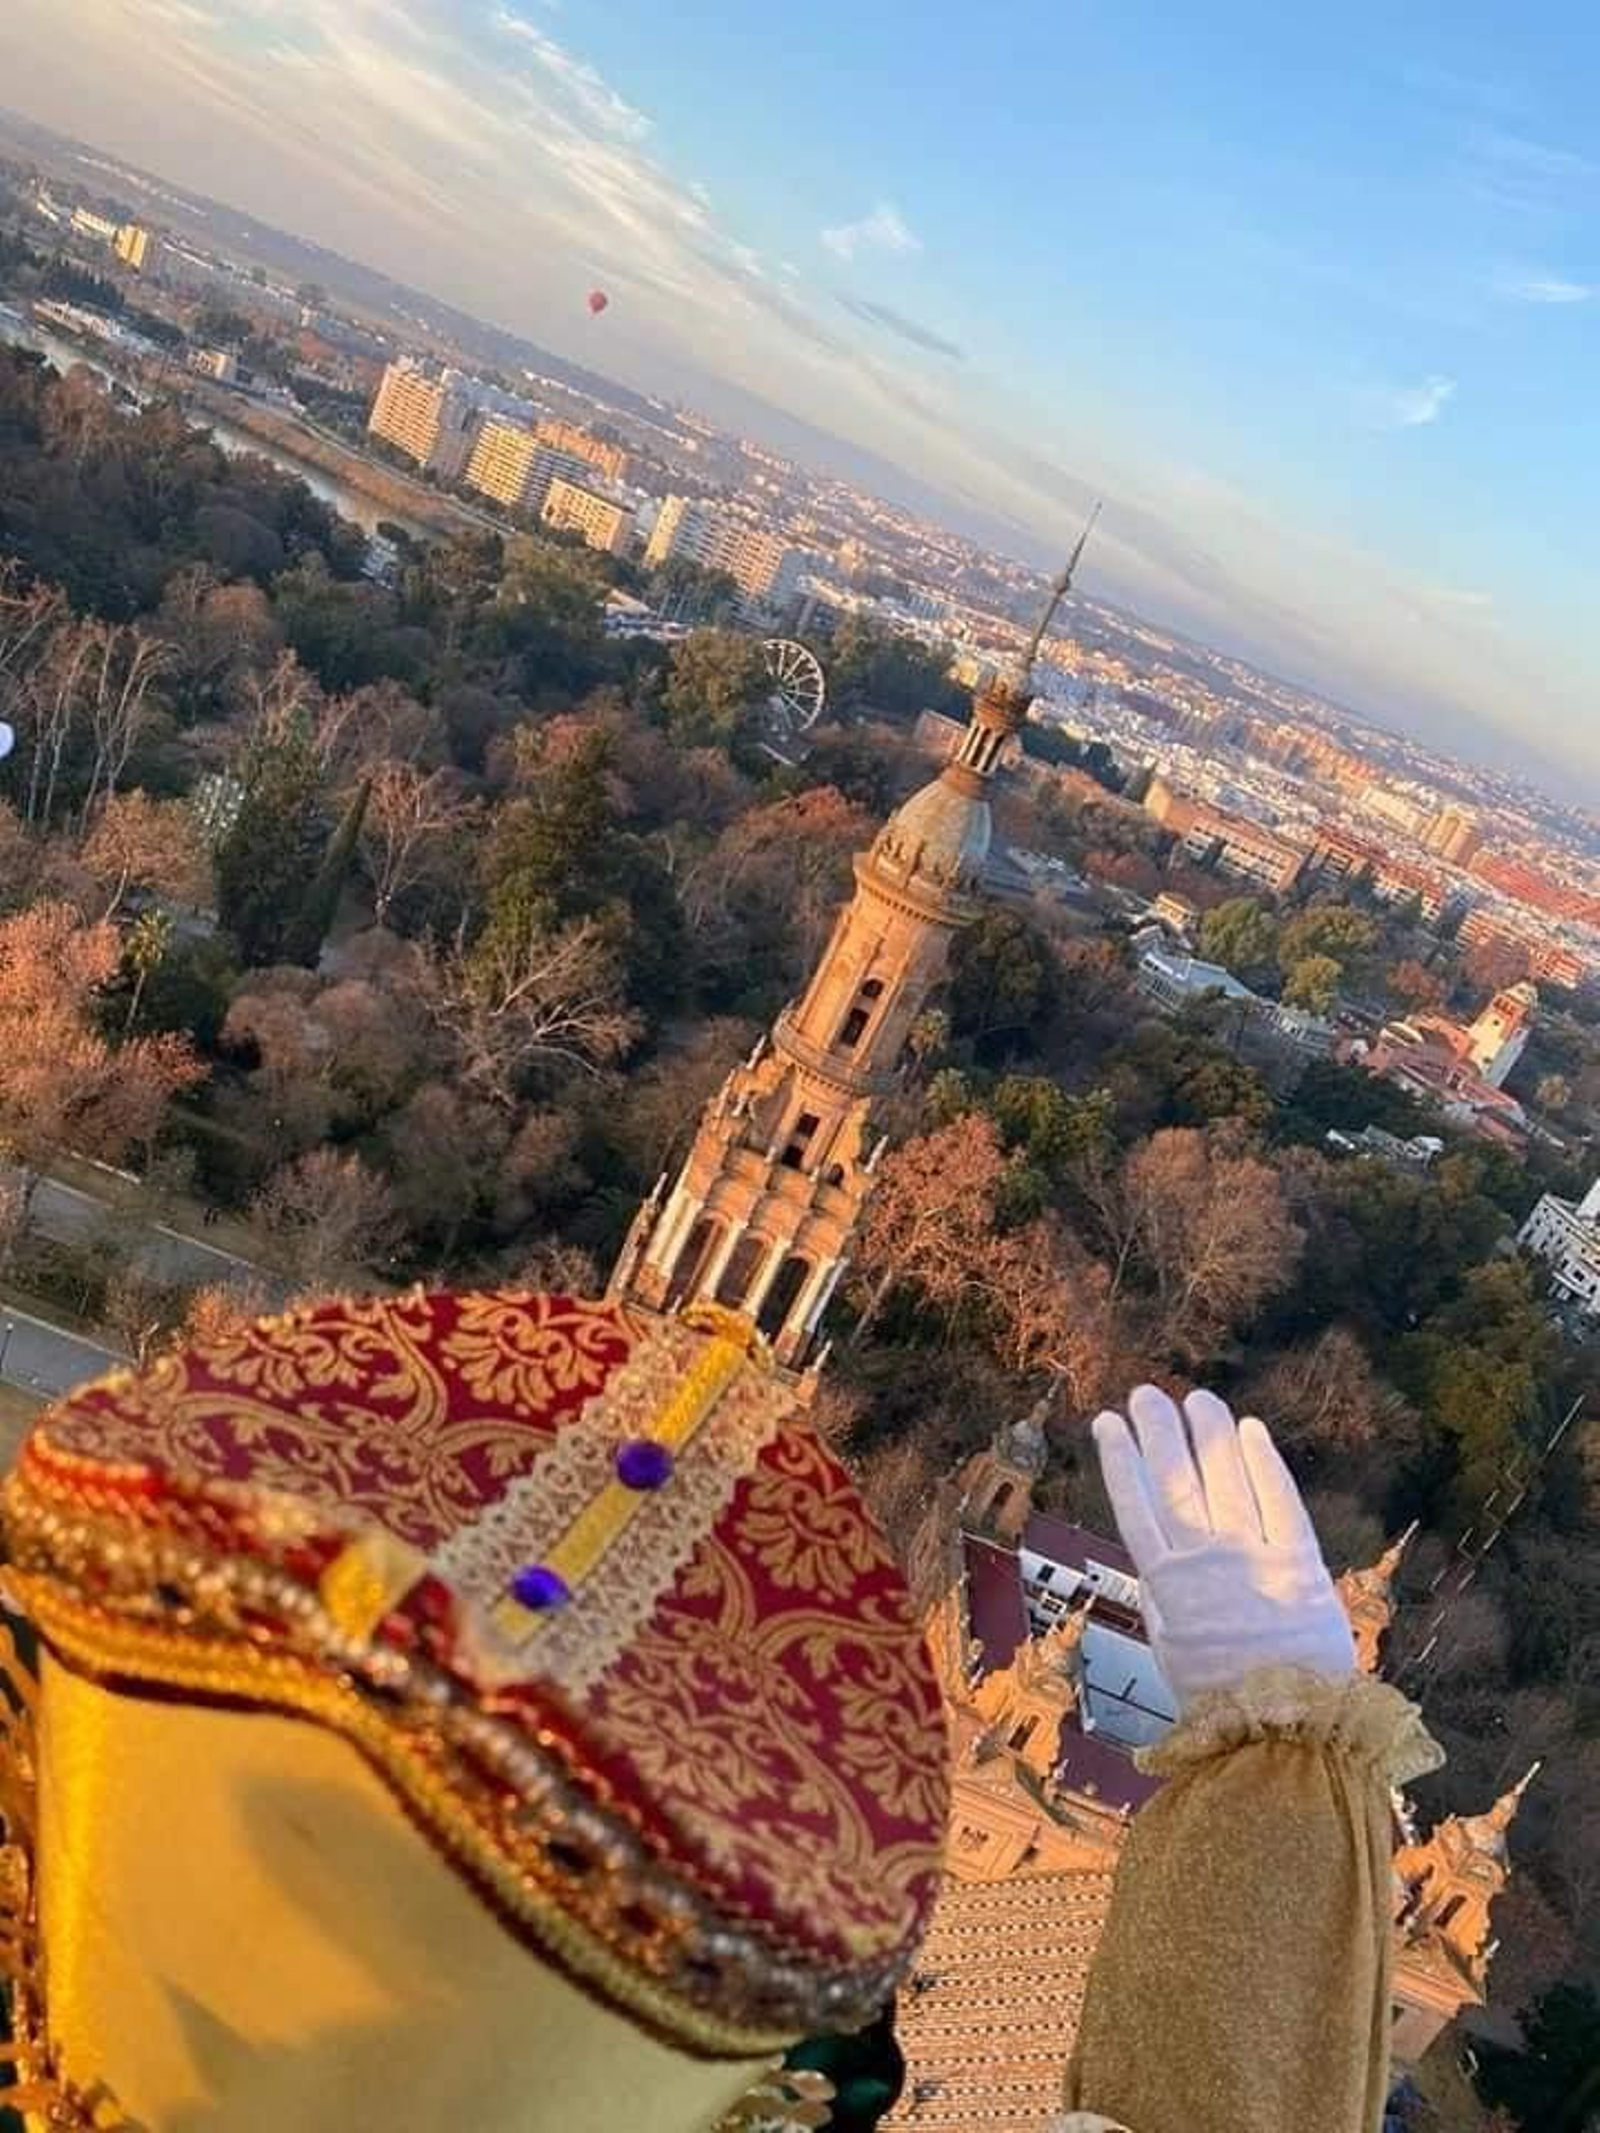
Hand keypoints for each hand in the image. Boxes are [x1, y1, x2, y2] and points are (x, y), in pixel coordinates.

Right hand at [1092, 1385, 1354, 1710]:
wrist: (1287, 1731)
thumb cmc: (1223, 1700)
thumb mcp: (1172, 1652)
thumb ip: (1163, 1603)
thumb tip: (1155, 1564)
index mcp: (1166, 1587)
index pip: (1134, 1507)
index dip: (1119, 1460)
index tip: (1107, 1423)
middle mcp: (1205, 1562)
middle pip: (1175, 1481)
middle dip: (1157, 1432)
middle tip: (1146, 1394)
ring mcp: (1253, 1558)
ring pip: (1224, 1479)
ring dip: (1207, 1433)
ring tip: (1196, 1400)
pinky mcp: (1300, 1564)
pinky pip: (1281, 1502)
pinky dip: (1264, 1463)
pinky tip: (1250, 1430)